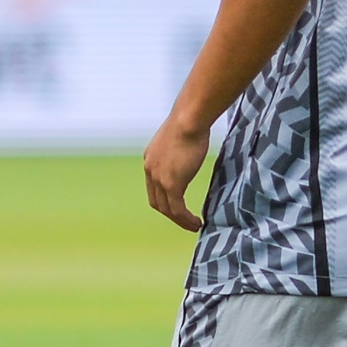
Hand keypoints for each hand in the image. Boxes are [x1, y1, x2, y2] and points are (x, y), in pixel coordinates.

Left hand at [143, 112, 212, 232]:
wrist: (188, 120)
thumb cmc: (190, 122)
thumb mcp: (179, 138)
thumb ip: (180, 149)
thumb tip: (191, 147)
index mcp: (151, 160)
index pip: (154, 187)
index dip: (165, 200)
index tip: (178, 206)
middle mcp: (150, 170)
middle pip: (157, 201)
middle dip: (171, 214)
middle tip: (186, 221)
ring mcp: (159, 178)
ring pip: (166, 209)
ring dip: (180, 220)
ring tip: (193, 226)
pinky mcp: (171, 184)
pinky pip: (177, 209)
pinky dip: (185, 219)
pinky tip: (196, 222)